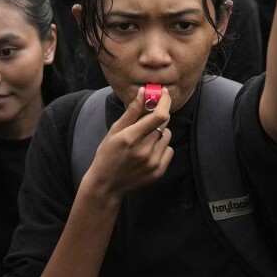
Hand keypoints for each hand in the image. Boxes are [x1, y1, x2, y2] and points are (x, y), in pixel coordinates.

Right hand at [82, 85, 173, 201]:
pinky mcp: (159, 171)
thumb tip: (143, 92)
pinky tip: (148, 152)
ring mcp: (153, 162)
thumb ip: (131, 112)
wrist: (106, 184)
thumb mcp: (115, 130)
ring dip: (159, 133)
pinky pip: (169, 150)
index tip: (164, 93)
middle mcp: (144, 150)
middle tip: (147, 120)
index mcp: (131, 137)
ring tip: (144, 140)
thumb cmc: (107, 154)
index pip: (159, 116)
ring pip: (167, 136)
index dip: (165, 102)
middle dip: (158, 117)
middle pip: (164, 124)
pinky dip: (161, 147)